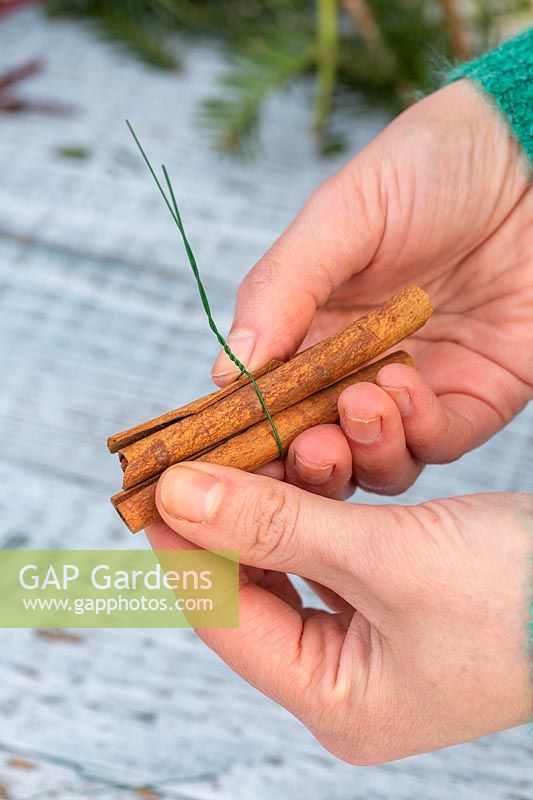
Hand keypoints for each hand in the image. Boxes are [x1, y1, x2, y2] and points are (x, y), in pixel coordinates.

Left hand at [147, 463, 531, 762]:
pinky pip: (329, 546)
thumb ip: (278, 524)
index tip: (149, 482)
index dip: (183, 546)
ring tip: (247, 447)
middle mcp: (346, 676)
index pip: (225, 618)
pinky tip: (300, 462)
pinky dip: (315, 502)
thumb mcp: (386, 555)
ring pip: (290, 560)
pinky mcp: (392, 596)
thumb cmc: (517, 591)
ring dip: (275, 500)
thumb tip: (178, 496)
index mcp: (337, 699)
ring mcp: (371, 636)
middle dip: (228, 517)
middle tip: (196, 452)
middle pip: (252, 588)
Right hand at [211, 80, 532, 497]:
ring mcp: (414, 388)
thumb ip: (281, 289)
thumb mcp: (340, 216)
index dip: (248, 435)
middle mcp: (357, 368)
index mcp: (311, 327)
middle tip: (302, 450)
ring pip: (375, 461)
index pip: (267, 401)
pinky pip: (436, 442)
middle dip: (305, 463)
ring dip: (361, 451)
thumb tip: (229, 370)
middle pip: (317, 446)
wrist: (528, 155)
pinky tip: (402, 387)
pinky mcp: (471, 397)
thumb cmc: (427, 168)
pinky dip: (415, 431)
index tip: (231, 453)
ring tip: (360, 403)